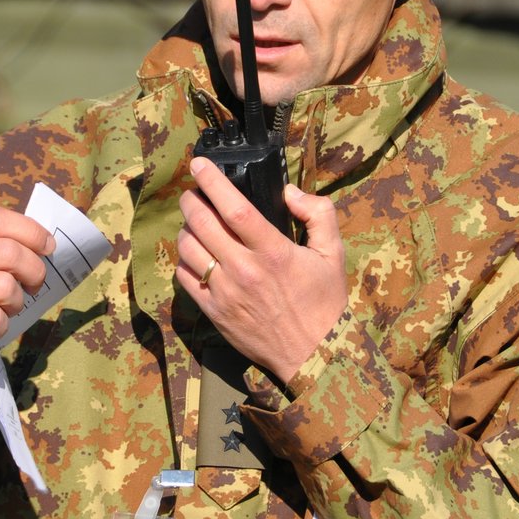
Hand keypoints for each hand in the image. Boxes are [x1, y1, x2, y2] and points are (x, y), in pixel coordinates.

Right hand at [0, 208, 54, 390]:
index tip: (48, 248)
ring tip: (5, 308)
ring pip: (5, 287)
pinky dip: (3, 326)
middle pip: (8, 252)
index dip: (31, 231)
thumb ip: (4, 248)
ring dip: (17, 303)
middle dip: (35, 270)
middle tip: (33, 285)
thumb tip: (47, 243)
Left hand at [175, 156, 347, 381]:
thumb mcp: (333, 254)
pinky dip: (185, 260)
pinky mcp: (214, 313)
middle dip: (190, 200)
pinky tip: (196, 255)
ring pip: (188, 249)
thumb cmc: (324, 302)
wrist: (313, 355)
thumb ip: (318, 214)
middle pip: (202, 224)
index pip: (235, 208)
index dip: (212, 182)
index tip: (198, 164)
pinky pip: (186, 278)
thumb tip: (290, 191)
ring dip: (186, 229)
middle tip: (192, 191)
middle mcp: (245, 270)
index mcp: (274, 252)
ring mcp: (225, 293)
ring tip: (194, 222)